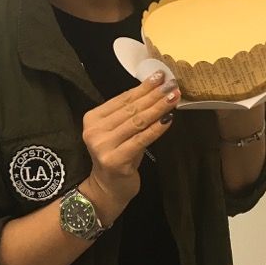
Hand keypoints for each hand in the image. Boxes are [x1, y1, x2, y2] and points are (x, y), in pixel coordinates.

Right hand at [80, 71, 179, 223]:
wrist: (108, 189)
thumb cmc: (118, 156)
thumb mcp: (119, 132)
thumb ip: (130, 114)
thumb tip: (156, 89)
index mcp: (92, 118)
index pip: (122, 99)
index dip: (143, 86)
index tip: (160, 75)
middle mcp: (94, 130)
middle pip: (131, 108)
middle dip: (154, 94)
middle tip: (172, 84)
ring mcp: (103, 145)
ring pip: (137, 122)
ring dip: (158, 107)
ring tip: (174, 96)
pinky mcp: (115, 159)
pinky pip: (141, 139)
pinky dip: (156, 128)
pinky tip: (168, 119)